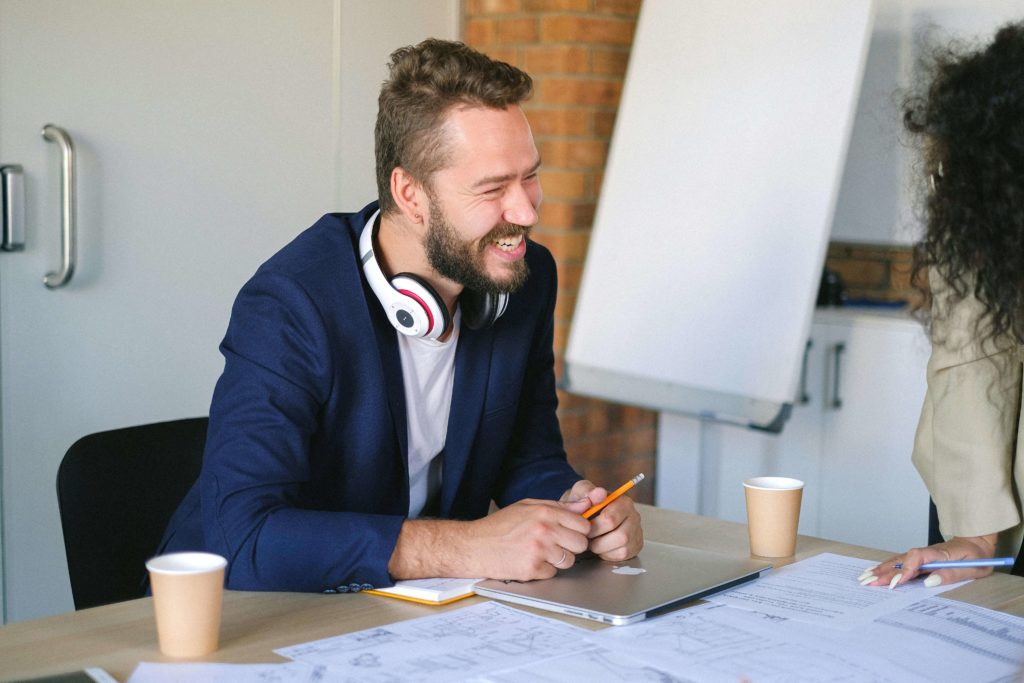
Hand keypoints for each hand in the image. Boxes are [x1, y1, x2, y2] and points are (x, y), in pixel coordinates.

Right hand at [464, 499, 591, 579]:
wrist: (474, 546)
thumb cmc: (500, 526)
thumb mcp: (527, 506)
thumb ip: (558, 506)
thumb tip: (585, 505)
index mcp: (545, 512)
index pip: (583, 524)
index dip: (579, 531)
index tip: (571, 533)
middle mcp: (545, 530)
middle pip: (581, 544)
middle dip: (571, 546)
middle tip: (556, 545)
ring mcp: (540, 550)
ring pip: (569, 561)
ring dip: (558, 560)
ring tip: (540, 553)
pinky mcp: (533, 569)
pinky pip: (553, 573)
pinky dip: (543, 570)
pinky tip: (529, 561)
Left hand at [561, 480, 643, 561]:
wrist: (585, 517)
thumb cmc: (584, 505)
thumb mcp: (581, 493)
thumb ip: (587, 491)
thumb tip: (599, 493)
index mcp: (623, 501)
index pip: (611, 519)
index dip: (594, 526)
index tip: (584, 526)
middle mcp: (634, 516)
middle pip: (620, 535)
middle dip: (598, 539)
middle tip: (587, 536)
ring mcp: (636, 532)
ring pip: (622, 547)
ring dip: (602, 547)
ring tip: (592, 541)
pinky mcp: (635, 545)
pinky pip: (622, 555)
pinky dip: (607, 553)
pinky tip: (600, 546)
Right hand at [859, 534, 997, 588]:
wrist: (977, 542)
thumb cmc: (976, 557)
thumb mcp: (973, 568)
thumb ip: (951, 574)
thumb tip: (929, 581)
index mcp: (940, 553)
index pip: (917, 558)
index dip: (905, 570)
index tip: (896, 583)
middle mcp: (927, 552)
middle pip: (901, 560)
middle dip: (884, 572)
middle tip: (868, 582)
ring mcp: (921, 555)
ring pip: (897, 560)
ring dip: (881, 569)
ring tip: (864, 578)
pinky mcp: (919, 559)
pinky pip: (900, 562)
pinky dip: (886, 566)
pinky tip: (874, 571)